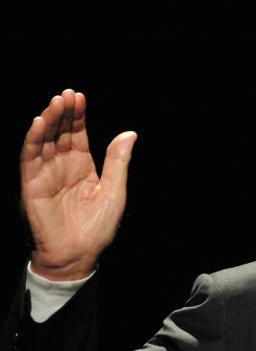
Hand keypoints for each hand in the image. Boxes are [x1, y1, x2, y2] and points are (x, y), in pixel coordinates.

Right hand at [20, 89, 136, 279]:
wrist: (78, 256)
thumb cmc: (97, 229)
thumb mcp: (114, 192)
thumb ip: (118, 162)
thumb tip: (130, 133)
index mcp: (83, 167)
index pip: (78, 135)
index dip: (78, 117)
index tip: (80, 97)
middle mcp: (63, 167)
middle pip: (61, 133)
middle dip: (64, 113)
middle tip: (68, 94)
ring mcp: (46, 175)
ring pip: (45, 141)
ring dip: (50, 120)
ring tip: (57, 102)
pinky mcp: (33, 186)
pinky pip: (31, 159)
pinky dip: (34, 140)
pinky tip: (40, 123)